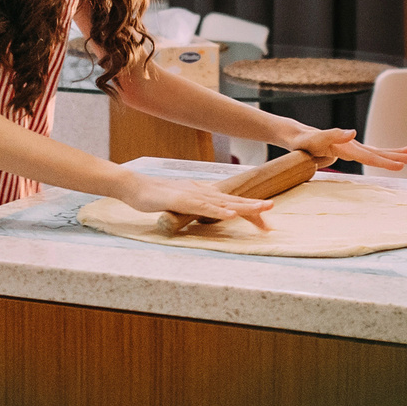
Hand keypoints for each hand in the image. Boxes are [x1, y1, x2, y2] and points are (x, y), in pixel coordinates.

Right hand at [117, 174, 274, 229]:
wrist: (134, 186)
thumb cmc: (154, 195)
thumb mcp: (179, 202)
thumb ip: (194, 206)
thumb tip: (205, 212)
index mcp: (203, 193)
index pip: (230, 201)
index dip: (248, 208)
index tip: (264, 219)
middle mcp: (202, 192)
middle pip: (233, 199)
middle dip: (254, 205)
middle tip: (272, 209)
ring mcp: (193, 195)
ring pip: (224, 201)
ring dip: (244, 205)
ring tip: (263, 208)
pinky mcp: (182, 200)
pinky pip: (204, 207)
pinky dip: (219, 210)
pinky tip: (232, 214)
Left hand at [280, 125, 406, 171]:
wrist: (297, 136)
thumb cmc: (302, 142)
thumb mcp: (313, 140)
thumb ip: (332, 135)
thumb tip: (352, 132)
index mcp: (346, 146)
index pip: (369, 156)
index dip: (385, 162)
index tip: (401, 166)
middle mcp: (352, 144)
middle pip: (378, 152)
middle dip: (397, 157)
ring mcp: (353, 146)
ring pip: (378, 151)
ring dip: (395, 154)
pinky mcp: (351, 149)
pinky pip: (371, 153)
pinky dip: (383, 154)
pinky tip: (394, 155)